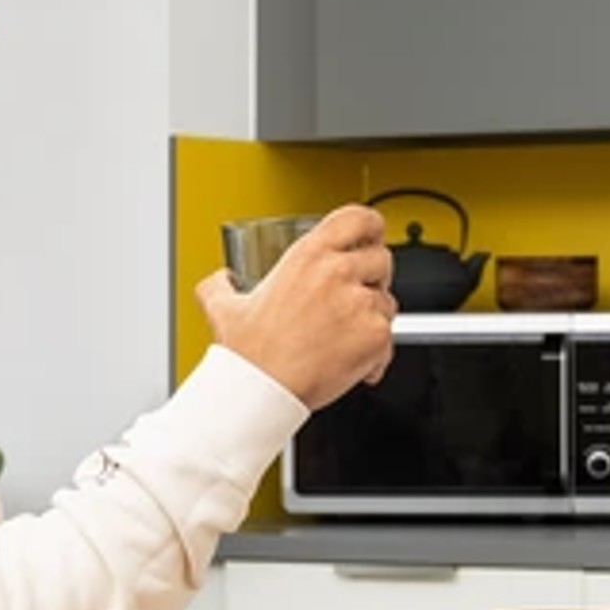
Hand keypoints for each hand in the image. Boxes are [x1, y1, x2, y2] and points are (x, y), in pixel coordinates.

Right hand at [198, 205, 396, 409]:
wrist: (261, 390)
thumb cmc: (248, 354)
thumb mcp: (223, 307)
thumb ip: (220, 286)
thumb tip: (219, 281)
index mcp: (308, 254)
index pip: (359, 218)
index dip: (370, 228)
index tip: (370, 239)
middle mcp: (337, 272)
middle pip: (382, 259)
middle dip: (374, 279)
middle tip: (353, 300)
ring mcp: (359, 303)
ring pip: (388, 302)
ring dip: (373, 320)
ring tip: (343, 339)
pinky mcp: (375, 335)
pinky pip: (390, 339)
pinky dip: (376, 355)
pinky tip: (351, 363)